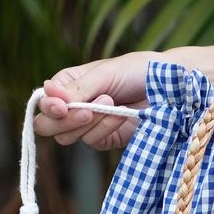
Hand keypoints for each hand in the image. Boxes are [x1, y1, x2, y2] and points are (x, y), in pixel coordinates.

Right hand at [34, 51, 161, 149]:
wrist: (170, 88)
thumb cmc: (137, 71)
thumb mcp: (105, 74)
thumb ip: (78, 89)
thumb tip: (48, 94)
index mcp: (69, 84)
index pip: (43, 102)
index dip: (48, 107)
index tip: (61, 106)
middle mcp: (74, 106)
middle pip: (48, 126)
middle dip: (64, 121)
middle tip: (86, 112)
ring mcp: (90, 125)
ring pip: (69, 138)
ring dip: (91, 123)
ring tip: (112, 103)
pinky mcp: (106, 139)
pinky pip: (93, 142)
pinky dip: (105, 129)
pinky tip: (121, 115)